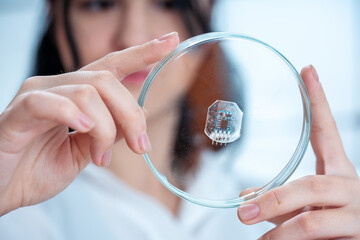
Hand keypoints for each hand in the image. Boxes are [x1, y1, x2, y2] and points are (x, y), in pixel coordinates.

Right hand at [0, 32, 178, 215]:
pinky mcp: (18, 113)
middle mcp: (57, 86)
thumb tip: (140, 114)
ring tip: (101, 158)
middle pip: (107, 81)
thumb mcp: (85, 152)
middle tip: (140, 146)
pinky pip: (49, 102)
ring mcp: (36, 95)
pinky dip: (73, 114)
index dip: (142, 53)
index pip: (112, 65)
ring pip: (88, 92)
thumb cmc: (38, 169)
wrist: (2, 191)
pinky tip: (83, 130)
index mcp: (75, 94)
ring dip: (106, 129)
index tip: (170, 41)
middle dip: (132, 114)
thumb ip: (110, 132)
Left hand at [238, 65, 359, 238]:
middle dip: (275, 199)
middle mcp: (352, 188)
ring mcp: (359, 215)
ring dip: (280, 233)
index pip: (328, 131)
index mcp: (340, 173)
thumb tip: (247, 196)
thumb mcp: (309, 208)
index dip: (318, 101)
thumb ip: (281, 202)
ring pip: (312, 220)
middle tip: (243, 212)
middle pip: (311, 185)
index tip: (307, 70)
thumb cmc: (336, 226)